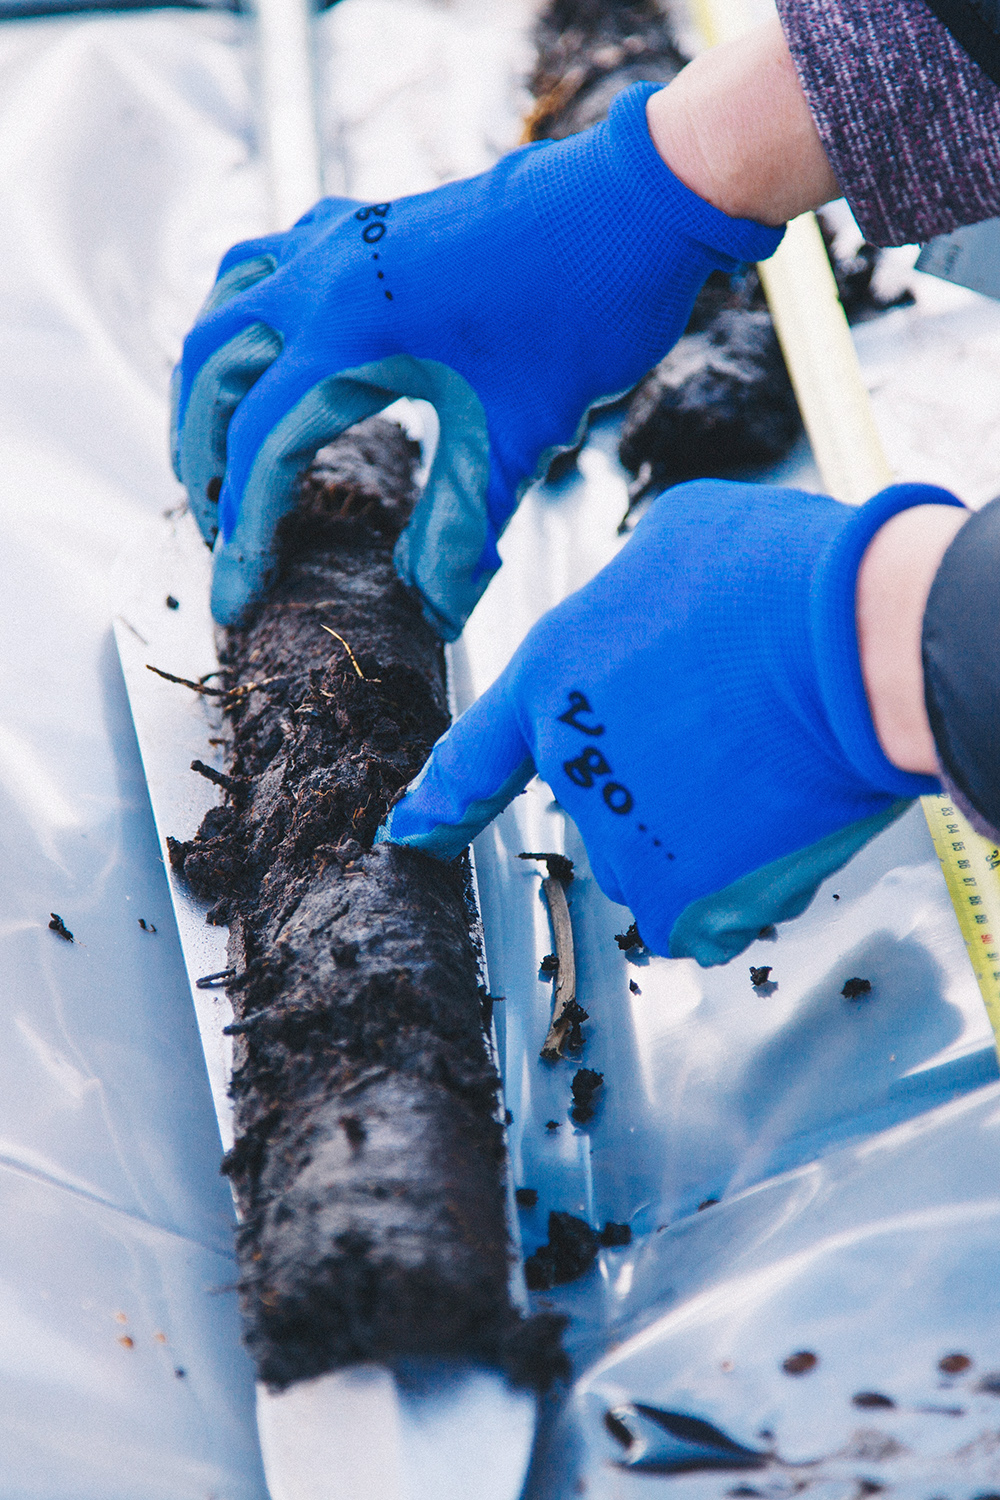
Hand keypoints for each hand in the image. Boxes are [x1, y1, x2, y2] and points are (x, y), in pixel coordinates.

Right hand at [173, 83, 781, 636]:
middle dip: (201, 457)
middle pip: (213, 373)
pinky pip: (267, 263)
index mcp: (348, 330)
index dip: (244, 535)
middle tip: (217, 529)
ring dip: (209, 384)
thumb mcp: (520, 436)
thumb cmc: (586, 307)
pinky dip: (246, 318)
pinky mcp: (366, 225)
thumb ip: (463, 527)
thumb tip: (434, 612)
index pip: (263, 448)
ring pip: (224, 307)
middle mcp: (322, 276)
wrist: (638, 202)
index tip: (236, 599)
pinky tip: (271, 355)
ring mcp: (340, 240)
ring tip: (215, 449)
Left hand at [380, 479, 960, 963]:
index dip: (442, 798)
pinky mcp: (688, 897)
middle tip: (738, 723)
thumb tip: (649, 627)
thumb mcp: (675, 540)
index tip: (412, 831)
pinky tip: (782, 825)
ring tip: (774, 766)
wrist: (854, 641)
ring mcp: (626, 841)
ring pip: (661, 857)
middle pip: (604, 801)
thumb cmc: (774, 573)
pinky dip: (745, 883)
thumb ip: (632, 604)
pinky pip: (710, 911)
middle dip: (662, 780)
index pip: (477, 754)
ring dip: (707, 832)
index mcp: (551, 679)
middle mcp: (573, 769)